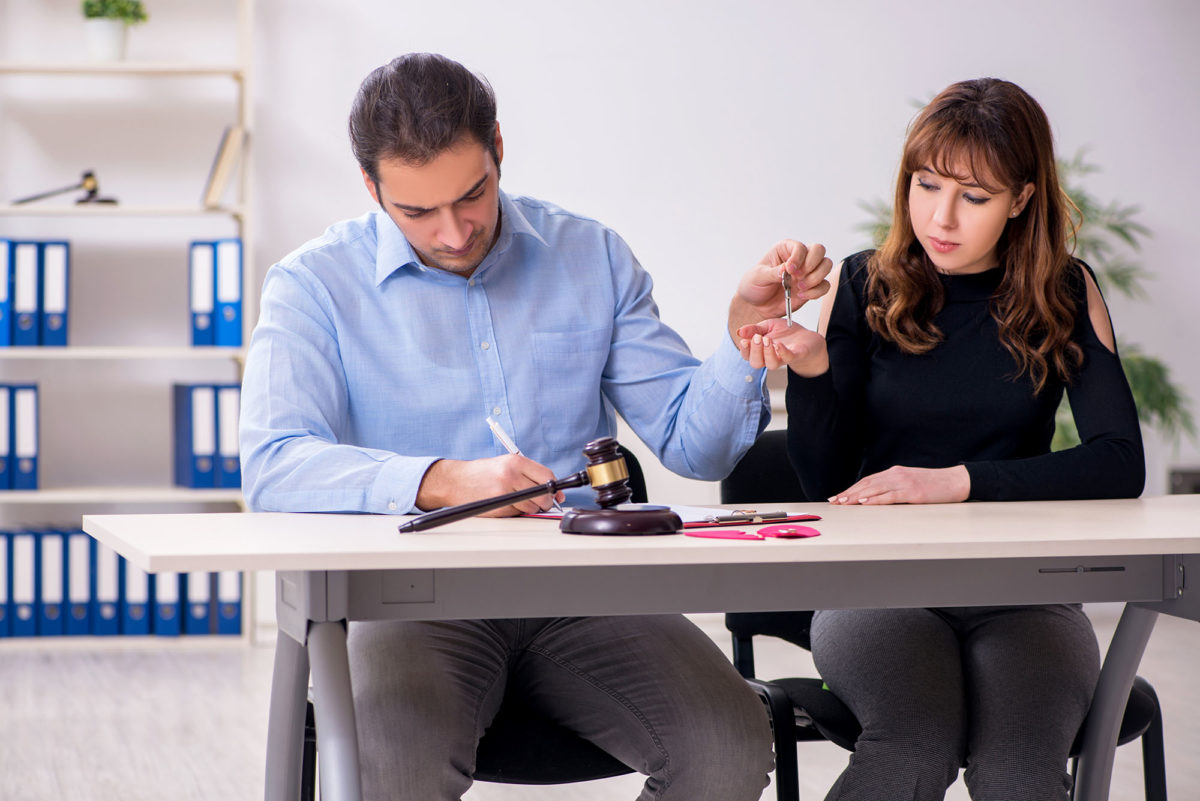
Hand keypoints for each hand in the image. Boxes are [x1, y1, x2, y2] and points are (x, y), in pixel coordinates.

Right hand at [416, 454, 563, 514]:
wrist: (455, 481)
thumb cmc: (482, 472)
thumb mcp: (506, 465)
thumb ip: (531, 475)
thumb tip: (556, 493)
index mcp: (515, 461)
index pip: (547, 476)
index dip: (553, 487)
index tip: (553, 492)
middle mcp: (510, 475)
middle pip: (543, 494)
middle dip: (545, 501)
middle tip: (541, 501)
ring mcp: (504, 492)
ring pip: (532, 506)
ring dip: (531, 507)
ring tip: (518, 500)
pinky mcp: (498, 507)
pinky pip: (518, 513)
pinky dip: (517, 511)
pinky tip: (507, 503)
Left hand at [735, 240, 832, 319]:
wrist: (756, 306)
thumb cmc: (754, 286)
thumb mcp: (758, 277)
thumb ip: (772, 273)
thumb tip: (785, 270)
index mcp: (784, 249)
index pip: (800, 246)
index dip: (798, 257)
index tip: (789, 270)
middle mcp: (799, 258)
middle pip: (819, 250)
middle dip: (811, 265)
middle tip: (797, 277)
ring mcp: (807, 272)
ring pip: (826, 265)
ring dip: (816, 278)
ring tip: (800, 287)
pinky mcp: (811, 287)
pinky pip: (825, 286)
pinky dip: (816, 292)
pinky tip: (801, 295)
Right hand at [735, 318, 828, 374]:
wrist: (808, 338)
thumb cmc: (787, 334)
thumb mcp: (768, 326)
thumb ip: (754, 329)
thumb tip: (739, 332)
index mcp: (760, 351)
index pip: (747, 355)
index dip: (744, 350)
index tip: (743, 340)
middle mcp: (770, 358)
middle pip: (756, 363)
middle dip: (754, 351)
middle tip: (757, 338)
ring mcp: (783, 358)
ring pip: (770, 364)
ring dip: (766, 353)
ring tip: (767, 340)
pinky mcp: (796, 355)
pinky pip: (788, 357)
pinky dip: (782, 352)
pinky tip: (778, 344)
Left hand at [828, 465, 969, 505]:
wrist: (956, 481)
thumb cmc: (934, 485)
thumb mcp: (910, 482)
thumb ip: (895, 487)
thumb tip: (877, 496)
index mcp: (894, 472)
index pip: (867, 481)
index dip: (851, 488)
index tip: (839, 496)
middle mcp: (896, 475)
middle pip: (867, 484)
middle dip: (848, 493)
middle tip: (834, 501)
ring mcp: (904, 483)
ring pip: (874, 489)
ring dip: (856, 497)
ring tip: (843, 503)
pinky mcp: (912, 492)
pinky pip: (890, 496)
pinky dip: (875, 500)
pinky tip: (864, 502)